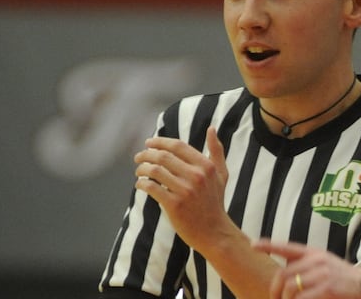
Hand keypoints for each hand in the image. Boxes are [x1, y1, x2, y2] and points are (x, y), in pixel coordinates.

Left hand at [134, 126, 231, 250]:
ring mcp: (186, 190)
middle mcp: (197, 176)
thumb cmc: (215, 201)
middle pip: (163, 156)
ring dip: (142, 169)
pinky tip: (140, 185)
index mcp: (206, 166)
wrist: (214, 231)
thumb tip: (211, 129)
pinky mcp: (175, 205)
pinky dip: (142, 184)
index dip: (159, 142)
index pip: (178, 146)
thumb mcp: (221, 174)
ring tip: (138, 171)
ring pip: (155, 170)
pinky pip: (151, 188)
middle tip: (138, 157)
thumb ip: (217, 151)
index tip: (148, 143)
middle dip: (146, 154)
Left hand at [254, 239, 360, 298]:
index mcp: (314, 253)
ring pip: (289, 287)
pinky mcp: (326, 288)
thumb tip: (282, 278)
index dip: (269, 245)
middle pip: (283, 274)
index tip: (253, 244)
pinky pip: (301, 298)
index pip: (287, 247)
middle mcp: (316, 260)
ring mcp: (322, 273)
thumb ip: (305, 267)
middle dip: (274, 290)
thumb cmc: (342, 279)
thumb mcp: (324, 265)